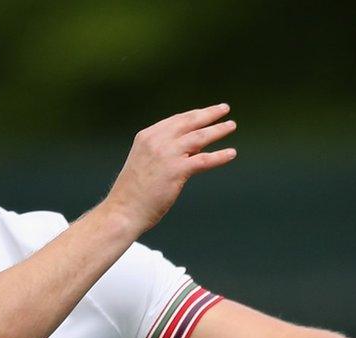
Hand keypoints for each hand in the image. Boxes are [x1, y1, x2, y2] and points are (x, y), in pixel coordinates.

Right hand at [103, 104, 236, 233]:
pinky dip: (220, 156)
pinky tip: (231, 153)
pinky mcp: (176, 171)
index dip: (194, 115)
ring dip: (218, 130)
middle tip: (224, 108)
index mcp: (147, 136)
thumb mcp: (144, 162)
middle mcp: (157, 141)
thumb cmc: (133, 192)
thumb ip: (162, 152)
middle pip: (189, 122)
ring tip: (231, 125)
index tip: (206, 112)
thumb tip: (189, 149)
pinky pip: (204, 160)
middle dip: (209, 114)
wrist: (123, 210)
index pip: (176, 120)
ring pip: (199, 137)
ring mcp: (167, 155)